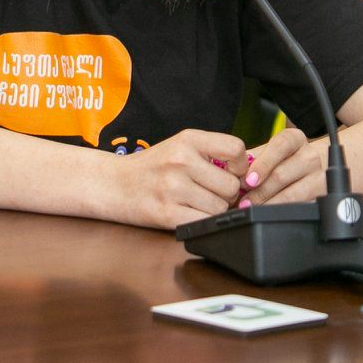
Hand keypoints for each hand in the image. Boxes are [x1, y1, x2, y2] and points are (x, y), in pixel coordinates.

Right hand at [113, 129, 245, 228]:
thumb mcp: (180, 147)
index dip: (240, 165)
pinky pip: (204, 222)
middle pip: (230, 185)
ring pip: (220, 207)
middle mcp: (180, 160)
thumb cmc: (152, 167)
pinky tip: (189, 214)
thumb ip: (211, 153)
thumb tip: (249, 174)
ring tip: (196, 203)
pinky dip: (202, 222)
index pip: (235, 148)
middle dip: (225, 193)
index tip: (231, 172)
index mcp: (187, 140)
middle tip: (209, 193)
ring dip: (214, 210)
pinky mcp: (167, 213)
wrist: (113, 184)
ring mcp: (173, 187)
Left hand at [237, 128, 324, 205]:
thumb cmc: (280, 162)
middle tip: (243, 201)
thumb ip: (250, 161)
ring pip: (292, 194)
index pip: (280, 145)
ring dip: (267, 204)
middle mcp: (310, 155)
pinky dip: (281, 212)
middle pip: (282, 174)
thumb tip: (230, 172)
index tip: (249, 180)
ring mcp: (319, 176)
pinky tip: (268, 214)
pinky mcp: (322, 196)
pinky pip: (300, 207)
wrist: (308, 171)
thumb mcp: (266, 155)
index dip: (263, 164)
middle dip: (258, 191)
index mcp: (294, 139)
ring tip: (252, 209)